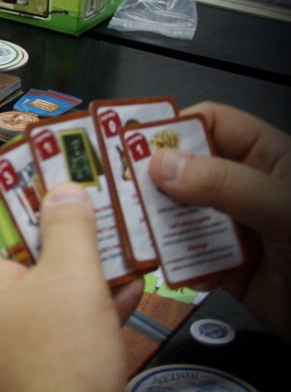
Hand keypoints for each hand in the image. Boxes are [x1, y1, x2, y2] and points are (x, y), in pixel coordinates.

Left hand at [0, 183, 141, 391]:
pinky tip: (126, 297)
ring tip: (125, 248)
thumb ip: (68, 226)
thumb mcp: (72, 277)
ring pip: (42, 292)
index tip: (60, 173)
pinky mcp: (21, 376)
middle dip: (66, 233)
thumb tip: (61, 189)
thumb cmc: (58, 361)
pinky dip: (83, 312)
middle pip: (21, 253)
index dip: (27, 191)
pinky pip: (50, 329)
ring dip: (84, 272)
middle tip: (103, 209)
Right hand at [149, 102, 290, 341]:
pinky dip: (173, 261)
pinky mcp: (228, 267)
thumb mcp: (283, 207)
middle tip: (118, 187)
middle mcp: (247, 187)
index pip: (212, 124)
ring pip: (182, 214)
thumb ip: (225, 184)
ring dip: (157, 222)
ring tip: (132, 227)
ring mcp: (236, 227)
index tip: (133, 144)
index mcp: (268, 157)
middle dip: (153, 177)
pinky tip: (167, 266)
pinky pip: (189, 257)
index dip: (174, 129)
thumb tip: (163, 165)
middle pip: (187, 169)